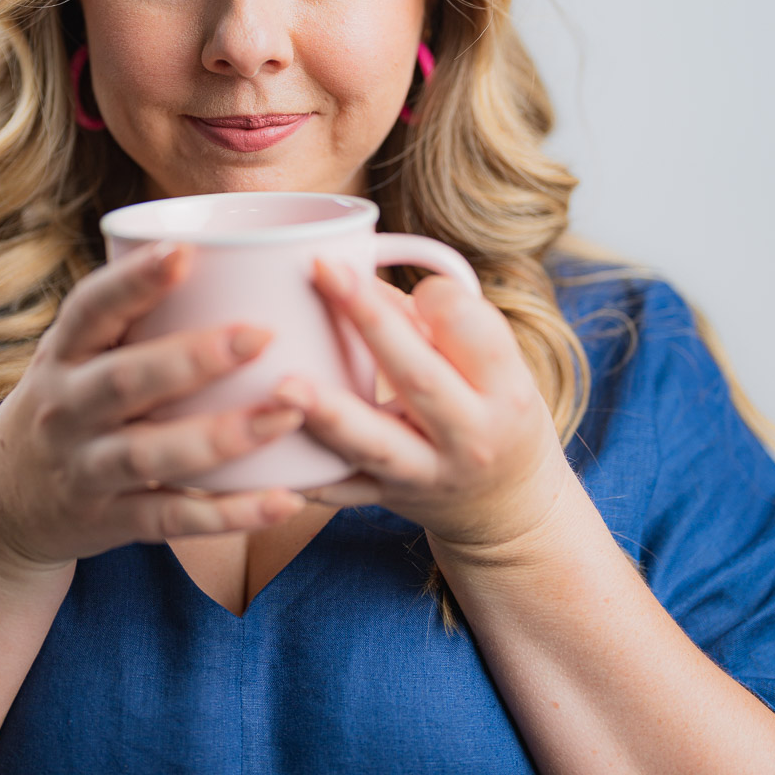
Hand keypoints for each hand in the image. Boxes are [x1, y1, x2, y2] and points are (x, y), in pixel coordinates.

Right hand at [0, 242, 307, 577]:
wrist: (1, 508)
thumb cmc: (68, 405)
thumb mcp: (76, 356)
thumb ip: (132, 316)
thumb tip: (233, 251)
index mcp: (64, 354)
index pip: (91, 309)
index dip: (134, 280)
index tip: (185, 250)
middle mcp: (67, 409)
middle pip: (126, 381)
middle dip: (193, 357)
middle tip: (262, 334)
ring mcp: (86, 468)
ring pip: (153, 454)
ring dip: (224, 435)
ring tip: (288, 413)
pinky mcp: (111, 521)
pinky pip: (174, 519)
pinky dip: (230, 515)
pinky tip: (285, 500)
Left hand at [268, 259, 572, 558]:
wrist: (508, 503)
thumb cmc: (490, 408)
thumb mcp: (491, 365)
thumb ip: (436, 323)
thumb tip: (358, 272)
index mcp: (504, 389)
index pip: (470, 328)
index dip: (433, 295)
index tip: (404, 276)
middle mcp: (471, 436)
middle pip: (419, 376)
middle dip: (369, 321)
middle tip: (323, 271)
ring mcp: (427, 474)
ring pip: (375, 444)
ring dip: (328, 413)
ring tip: (283, 385)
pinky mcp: (388, 499)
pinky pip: (340, 490)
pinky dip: (304, 473)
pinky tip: (265, 449)